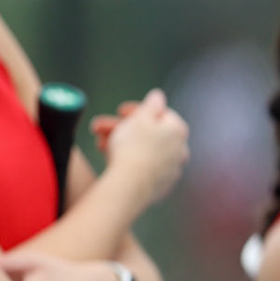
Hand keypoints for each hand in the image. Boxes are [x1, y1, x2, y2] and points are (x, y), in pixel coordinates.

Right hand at [92, 90, 189, 208]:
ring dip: (121, 143)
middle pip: (148, 132)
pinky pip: (143, 166)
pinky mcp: (160, 184)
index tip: (119, 111)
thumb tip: (158, 96)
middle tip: (100, 128)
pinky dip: (129, 159)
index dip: (136, 110)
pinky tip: (112, 158)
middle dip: (122, 128)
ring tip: (100, 143)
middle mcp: (179, 148)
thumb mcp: (140, 118)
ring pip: (144, 149)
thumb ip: (151, 104)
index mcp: (177, 129)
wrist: (129, 184)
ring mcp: (171, 168)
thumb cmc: (133, 148)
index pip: (158, 113)